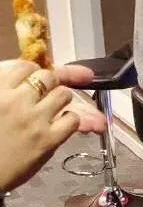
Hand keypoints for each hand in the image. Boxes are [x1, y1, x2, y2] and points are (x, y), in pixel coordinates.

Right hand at [0, 60, 104, 191]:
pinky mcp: (47, 139)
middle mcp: (16, 99)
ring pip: (64, 94)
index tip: (36, 80)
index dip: (35, 73)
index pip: (27, 66)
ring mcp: (34, 119)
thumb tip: (33, 72)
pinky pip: (73, 119)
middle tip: (46, 98)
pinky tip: (59, 127)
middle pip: (49, 77)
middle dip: (51, 85)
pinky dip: (70, 121)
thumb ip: (6, 87)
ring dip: (62, 101)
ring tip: (53, 112)